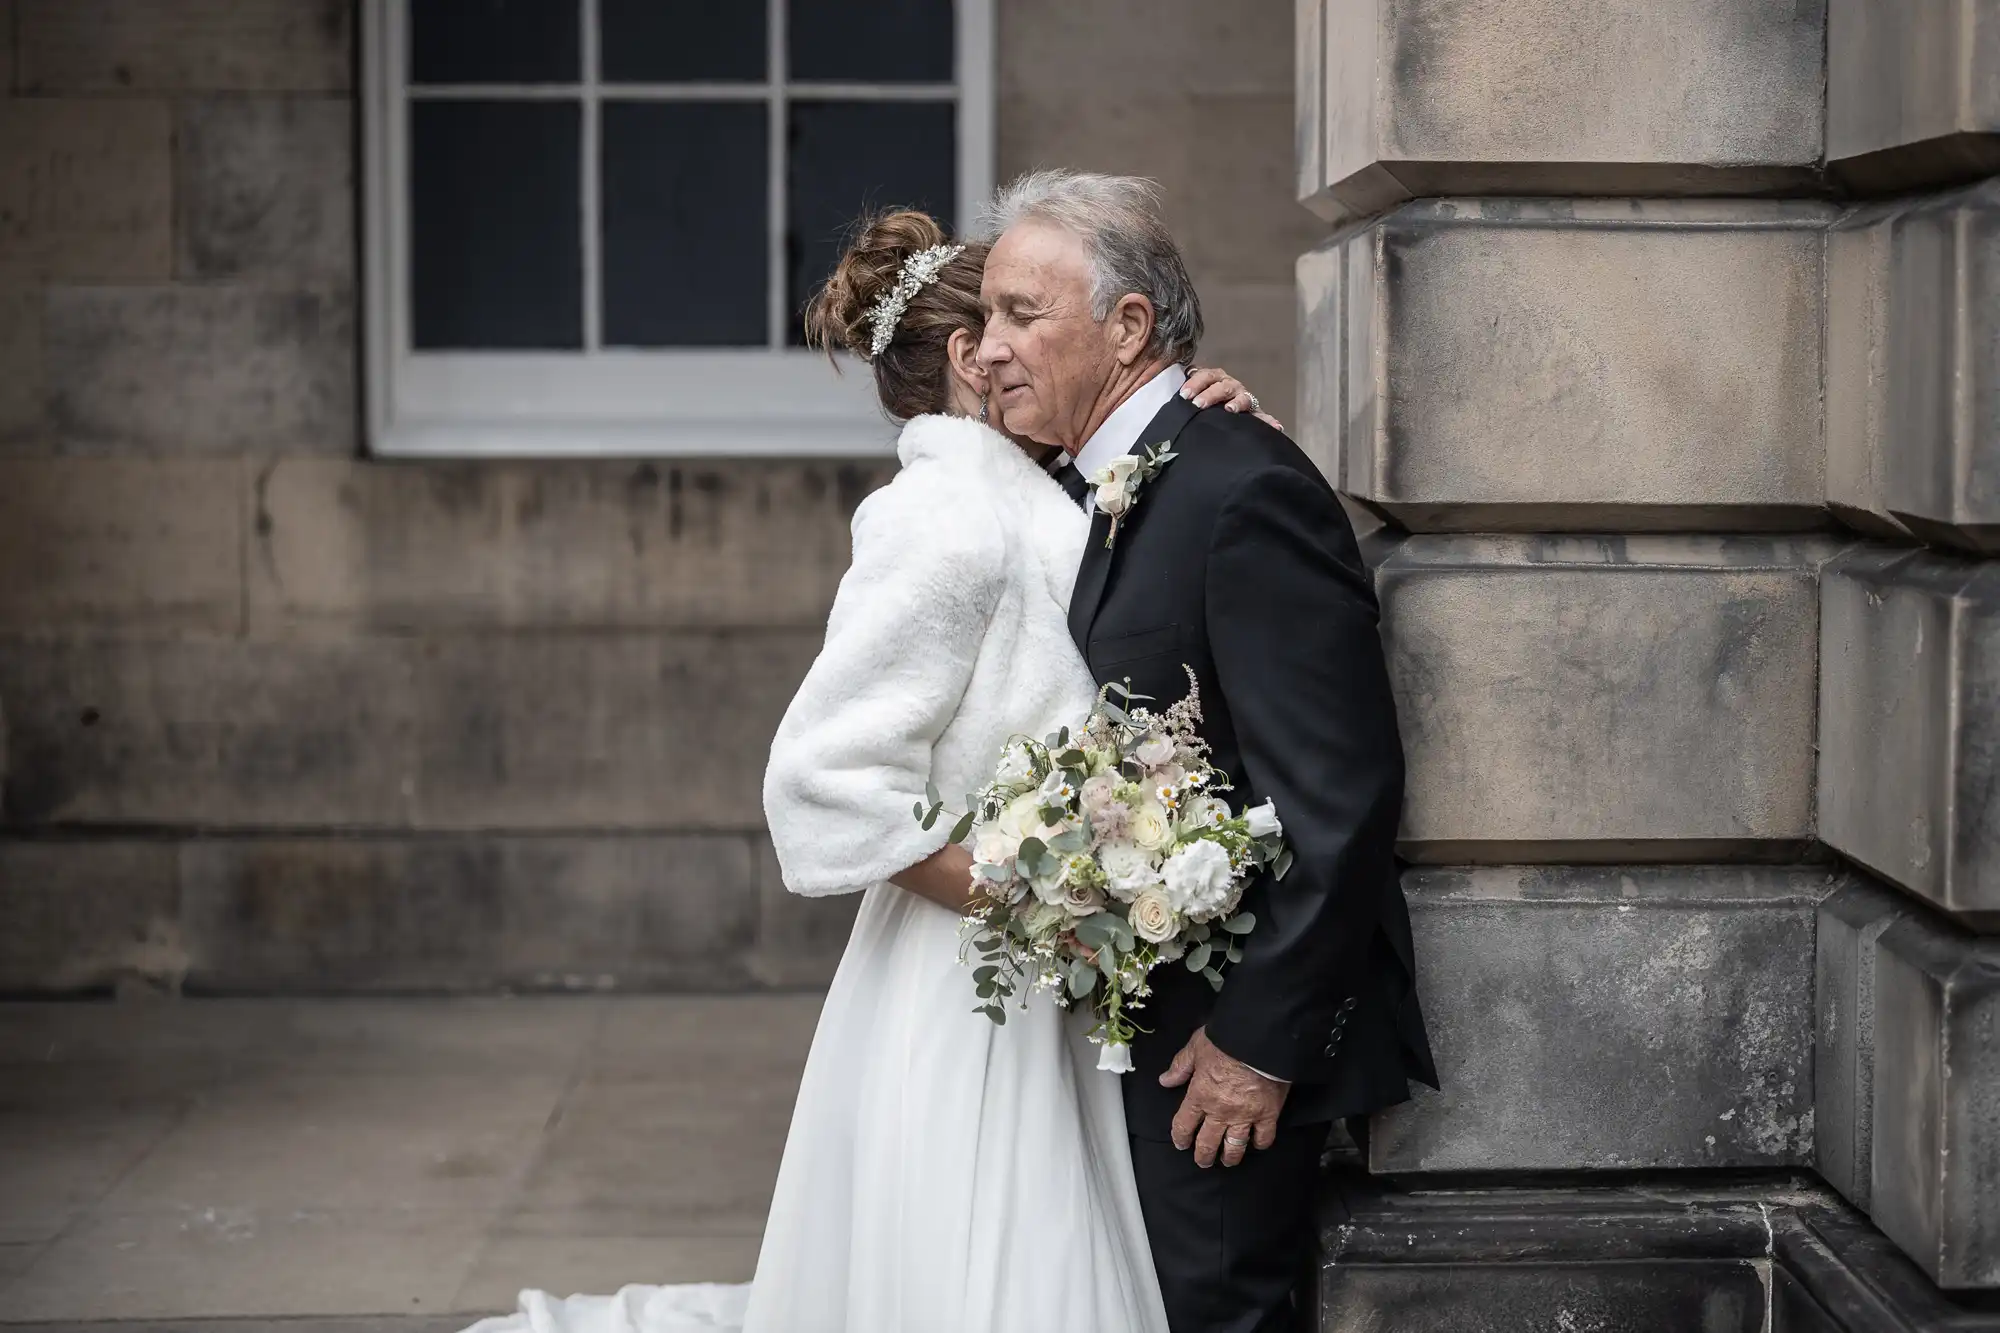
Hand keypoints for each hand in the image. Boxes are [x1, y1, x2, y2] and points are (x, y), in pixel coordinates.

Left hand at [1160, 1026, 1287, 1168]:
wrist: (1260, 1040)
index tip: (1181, 1144)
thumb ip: (1180, 1066)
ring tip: (1227, 1161)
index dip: (1180, 1138)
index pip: (1184, 1125)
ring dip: (1229, 1157)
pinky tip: (1257, 1144)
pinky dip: (1260, 1143)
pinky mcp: (1268, 1114)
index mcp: (1199, 1096)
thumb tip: (1165, 1081)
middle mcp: (1220, 1112)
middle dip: (1203, 1156)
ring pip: (1234, 1146)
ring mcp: (1245, 1116)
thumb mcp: (1195, 1047)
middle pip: (1208, 1143)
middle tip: (1203, 1161)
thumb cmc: (1226, 1040)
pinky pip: (1264, 1137)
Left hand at [1180, 368, 1284, 431]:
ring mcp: (1242, 398)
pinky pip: (1262, 417)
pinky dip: (1269, 421)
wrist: (1209, 410)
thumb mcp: (1188, 395)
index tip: (1184, 395)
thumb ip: (1180, 393)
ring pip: (1243, 397)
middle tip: (1198, 404)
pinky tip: (1275, 427)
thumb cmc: (1196, 402)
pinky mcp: (1254, 414)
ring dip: (1237, 403)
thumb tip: (1162, 394)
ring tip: (1231, 409)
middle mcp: (1229, 386)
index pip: (1204, 376)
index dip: (1194, 383)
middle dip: (1211, 394)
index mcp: (1213, 378)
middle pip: (1223, 386)